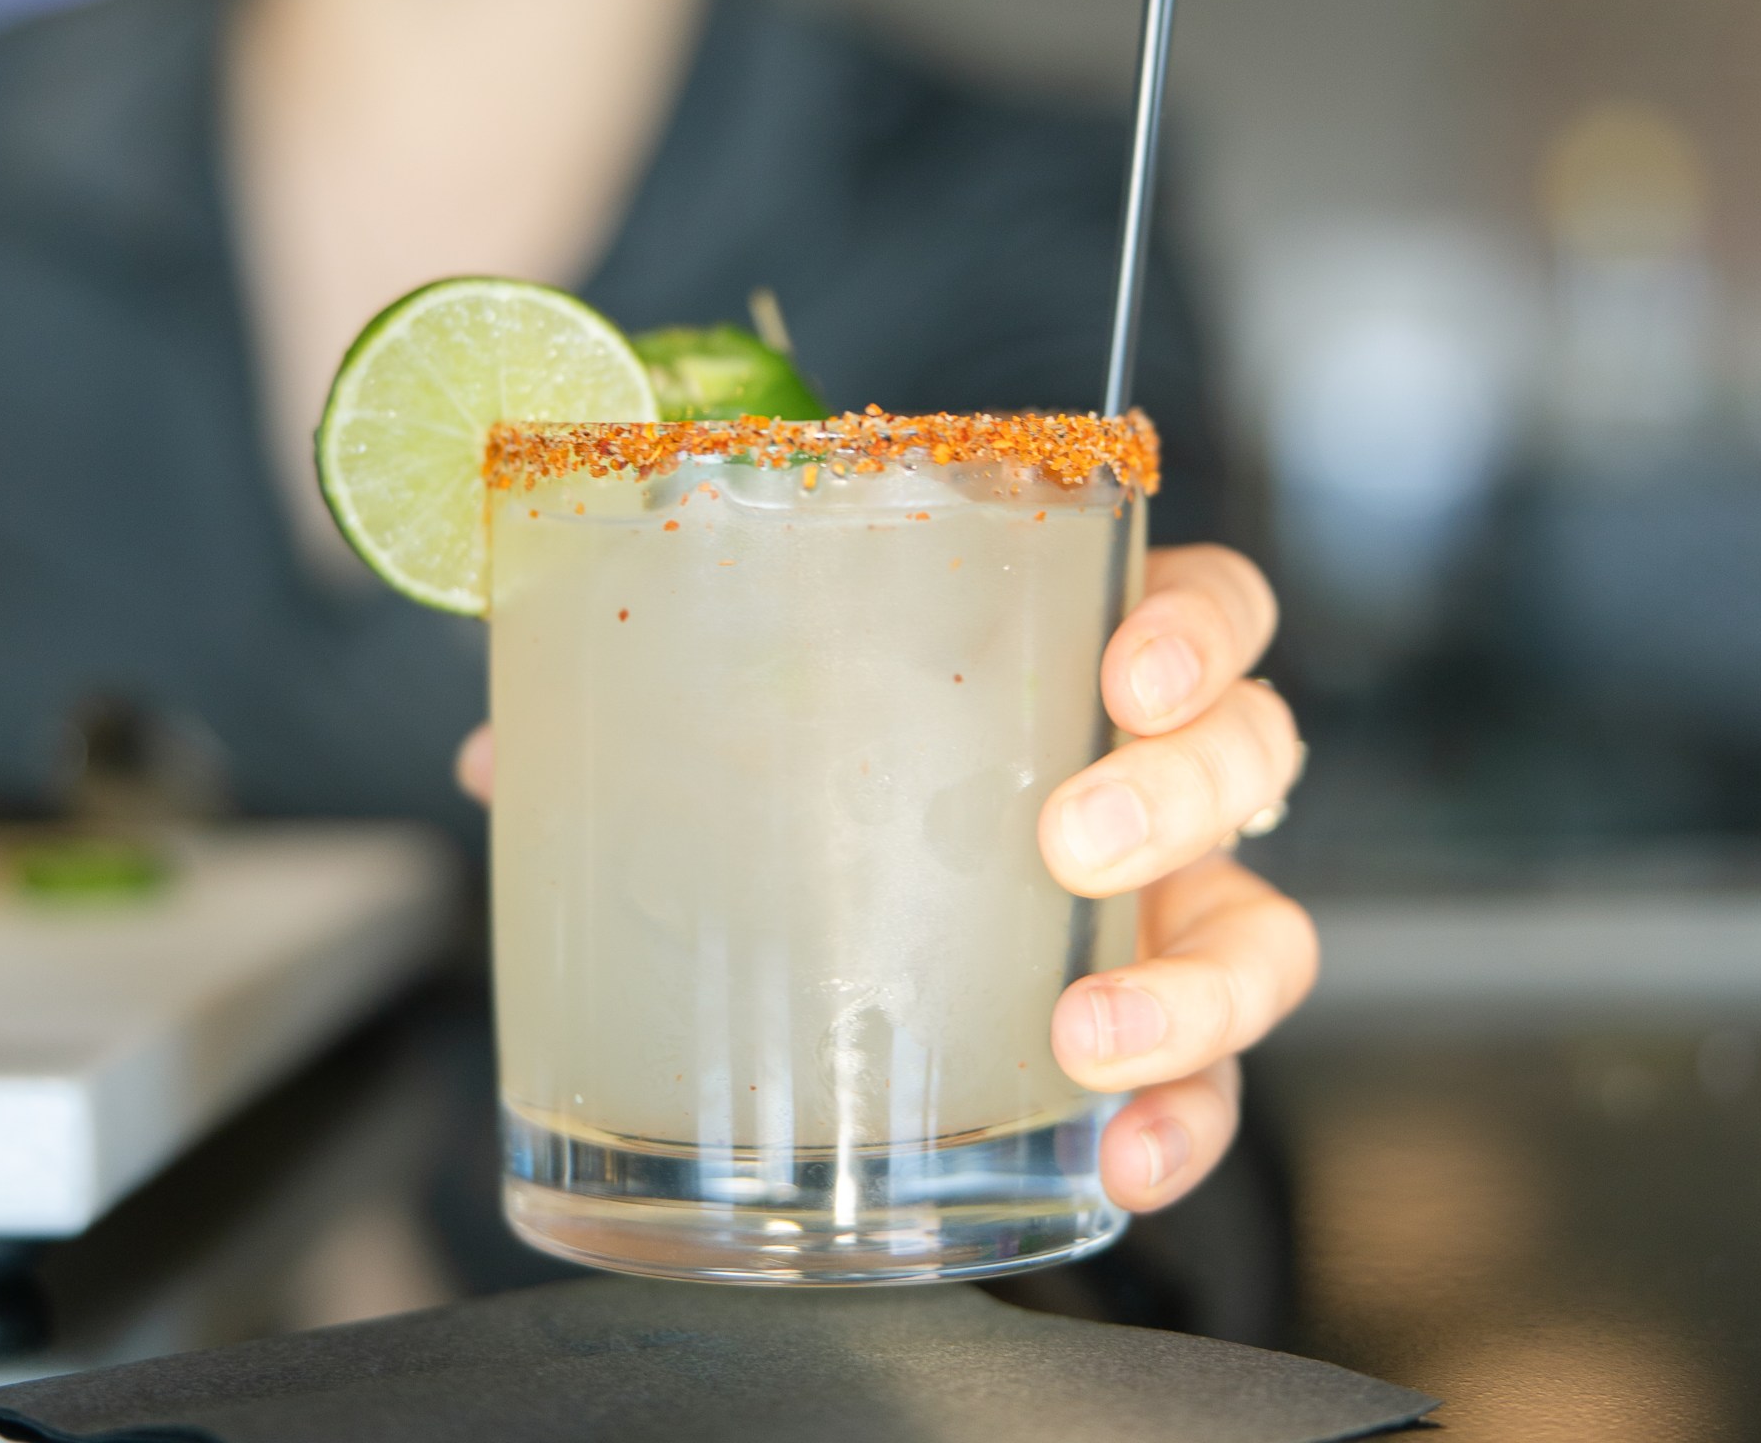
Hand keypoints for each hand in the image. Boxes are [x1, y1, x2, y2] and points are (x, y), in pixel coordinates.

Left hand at [453, 542, 1315, 1217]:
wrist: (845, 904)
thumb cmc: (823, 760)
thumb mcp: (742, 712)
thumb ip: (638, 709)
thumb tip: (496, 760)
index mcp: (1069, 660)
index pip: (1202, 602)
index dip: (1194, 628)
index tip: (1125, 671)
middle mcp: (1148, 778)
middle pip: (1250, 754)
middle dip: (1180, 795)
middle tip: (1069, 838)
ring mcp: (1162, 911)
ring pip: (1264, 931)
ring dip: (1194, 987)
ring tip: (1081, 1034)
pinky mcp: (1148, 1033)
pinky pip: (1215, 1080)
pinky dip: (1183, 1120)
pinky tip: (1116, 1158)